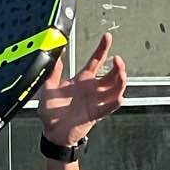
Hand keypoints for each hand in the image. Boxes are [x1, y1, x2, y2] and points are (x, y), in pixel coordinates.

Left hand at [38, 33, 128, 151]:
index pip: (96, 60)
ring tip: (120, 73)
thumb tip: (55, 53)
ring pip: (115, 89)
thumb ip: (54, 71)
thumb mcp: (48, 87)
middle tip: (118, 59)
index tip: (107, 37)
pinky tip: (119, 97)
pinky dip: (115, 102)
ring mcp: (96, 101)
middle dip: (118, 66)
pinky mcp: (96, 114)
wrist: (51, 132)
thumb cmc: (50, 111)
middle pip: (111, 75)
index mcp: (82, 80)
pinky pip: (109, 107)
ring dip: (121, 81)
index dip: (103, 48)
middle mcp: (92, 89)